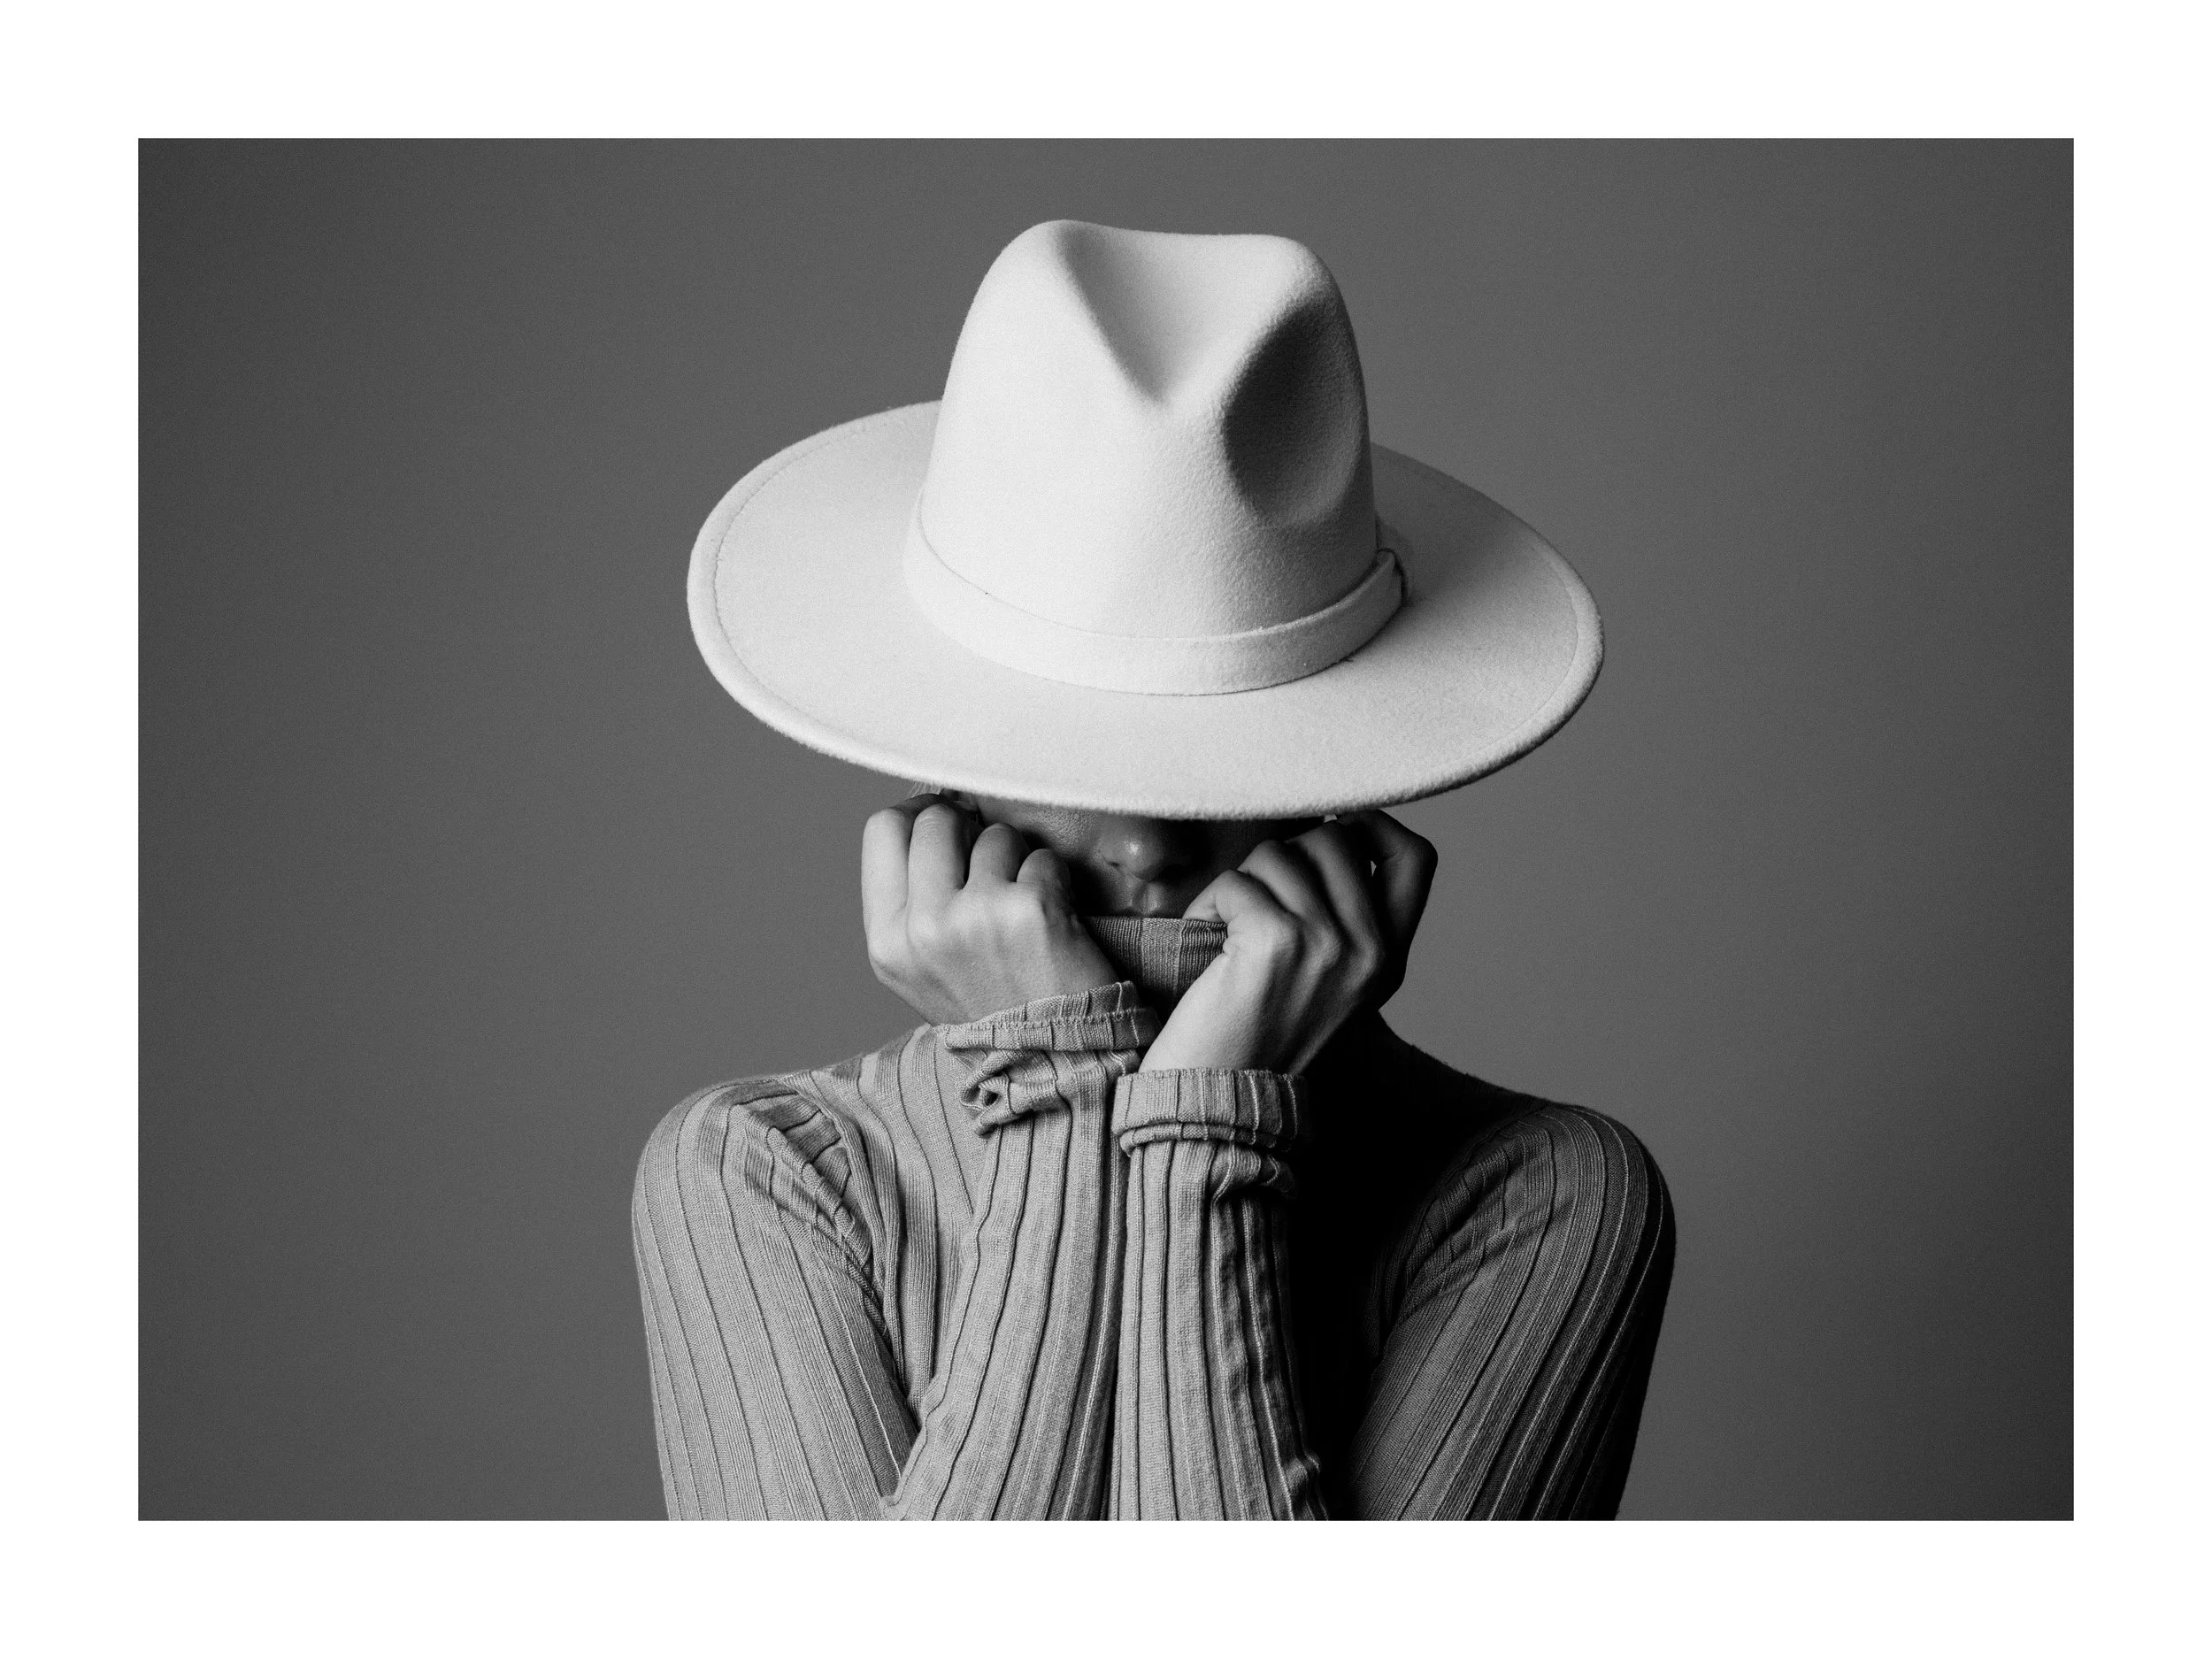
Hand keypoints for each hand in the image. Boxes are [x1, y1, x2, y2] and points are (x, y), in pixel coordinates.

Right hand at [863, 793, 1118, 1025]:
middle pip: (937, 818)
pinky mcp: (1030, 910)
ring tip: (1024, 911)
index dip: (918, 813)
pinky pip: (1042, 857)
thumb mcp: (922, 967)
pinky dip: (1055, 881)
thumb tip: (926, 811)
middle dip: (971, 832)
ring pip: (996, 834)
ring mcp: (975, 916)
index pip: (882, 828)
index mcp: (886, 942)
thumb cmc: (994, 1007)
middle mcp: (922, 928)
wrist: (1054, 1063)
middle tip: (995, 870)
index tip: (948, 826)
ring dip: (1018, 860)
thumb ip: (912, 899)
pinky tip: (1055, 923)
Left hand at [1139, 810, 1436, 1075]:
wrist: (1218, 1111)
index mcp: (1391, 960)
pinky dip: (1208, 903)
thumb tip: (1324, 833)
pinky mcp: (1279, 942)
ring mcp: (1330, 946)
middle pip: (1336, 839)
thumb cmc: (1254, 1042)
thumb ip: (1343, 920)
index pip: (1416, 858)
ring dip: (1240, 883)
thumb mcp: (1327, 983)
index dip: (1374, 825)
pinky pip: (1238, 881)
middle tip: (1255, 904)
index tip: (1332, 830)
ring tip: (1227, 932)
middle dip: (1284, 855)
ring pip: (1280, 853)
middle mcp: (1372, 952)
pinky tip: (1206, 942)